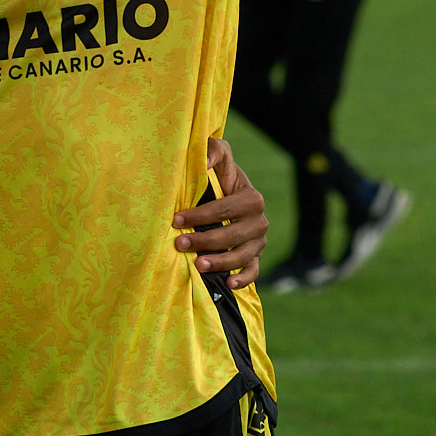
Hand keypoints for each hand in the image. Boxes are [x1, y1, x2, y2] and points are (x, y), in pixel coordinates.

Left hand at [172, 139, 268, 289]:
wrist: (223, 192)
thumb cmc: (215, 173)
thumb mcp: (215, 155)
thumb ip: (212, 151)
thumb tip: (204, 161)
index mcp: (251, 198)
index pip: (225, 209)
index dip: (200, 215)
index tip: (176, 220)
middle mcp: (258, 220)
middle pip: (233, 235)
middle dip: (205, 240)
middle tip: (180, 244)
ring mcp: (258, 241)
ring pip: (242, 256)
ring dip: (220, 262)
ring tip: (197, 265)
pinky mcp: (255, 257)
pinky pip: (253, 271)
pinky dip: (243, 279)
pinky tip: (228, 284)